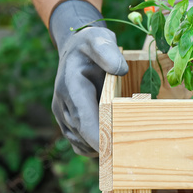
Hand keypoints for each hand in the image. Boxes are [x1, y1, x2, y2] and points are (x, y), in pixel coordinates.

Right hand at [49, 0, 127, 155]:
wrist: (75, 50)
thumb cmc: (90, 44)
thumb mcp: (99, 39)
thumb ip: (108, 52)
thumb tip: (121, 71)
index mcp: (70, 86)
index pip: (83, 119)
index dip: (98, 137)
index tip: (114, 150)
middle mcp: (63, 104)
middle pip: (84, 135)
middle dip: (105, 146)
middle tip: (130, 153)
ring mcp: (63, 115)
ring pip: (82, 143)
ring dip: (101, 148)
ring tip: (125, 146)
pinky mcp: (68, 122)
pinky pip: (80, 143)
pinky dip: (94, 147)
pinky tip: (111, 142)